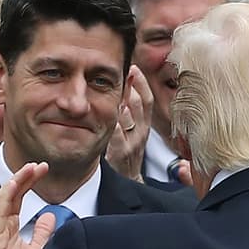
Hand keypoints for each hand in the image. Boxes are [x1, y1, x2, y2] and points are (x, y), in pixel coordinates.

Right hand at [0, 161, 54, 248]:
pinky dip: (5, 196)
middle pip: (10, 196)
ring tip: (29, 168)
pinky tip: (15, 184)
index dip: (28, 182)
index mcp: (8, 231)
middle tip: (40, 165)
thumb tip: (49, 216)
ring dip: (16, 182)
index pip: (17, 200)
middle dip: (24, 178)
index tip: (42, 169)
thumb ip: (41, 233)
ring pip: (2, 200)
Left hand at [104, 65, 151, 180]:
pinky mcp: (119, 153)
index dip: (141, 83)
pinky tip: (102, 110)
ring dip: (120, 99)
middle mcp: (141, 133)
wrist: (127, 182)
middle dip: (130, 86)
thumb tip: (124, 89)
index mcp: (144, 126)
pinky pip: (115, 132)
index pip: (147, 100)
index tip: (133, 67)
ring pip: (127, 115)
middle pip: (138, 103)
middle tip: (122, 70)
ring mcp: (131, 143)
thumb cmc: (125, 154)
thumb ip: (129, 113)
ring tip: (111, 85)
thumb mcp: (132, 132)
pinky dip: (110, 120)